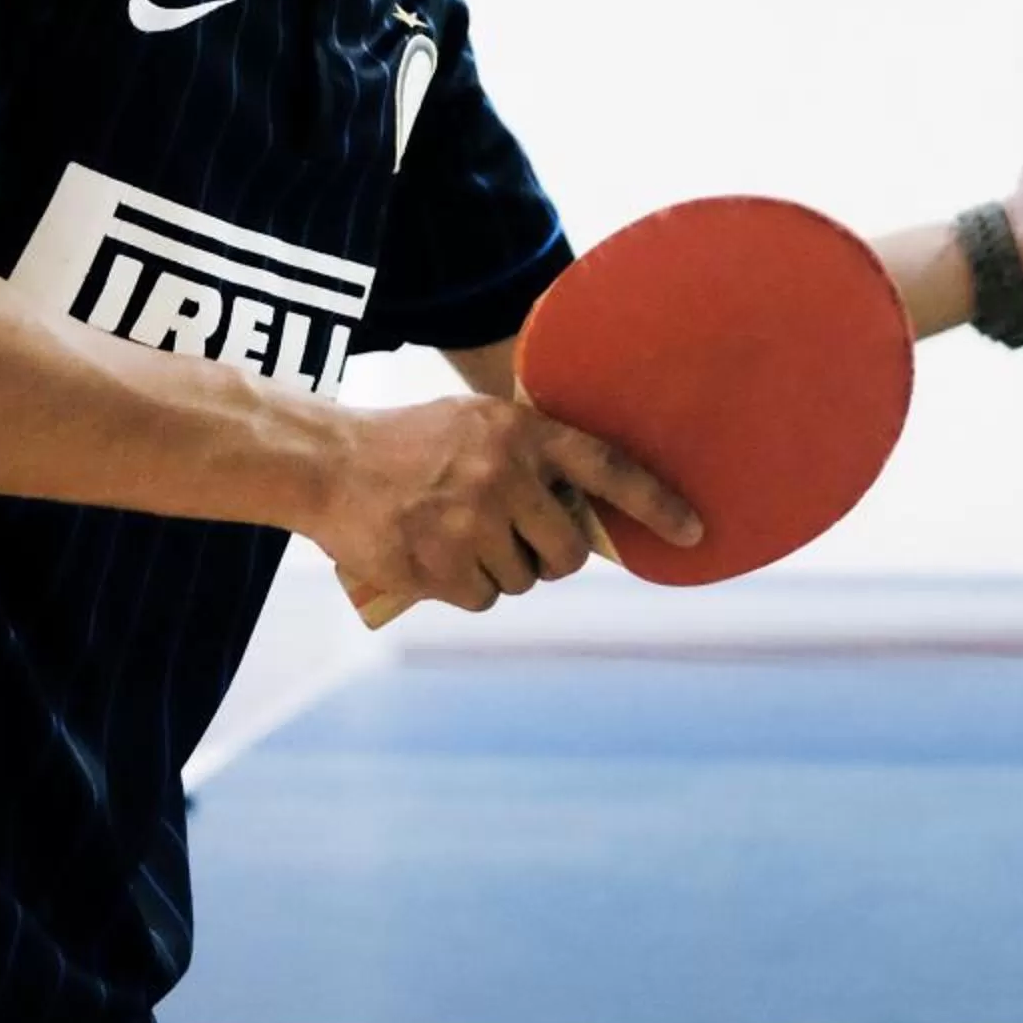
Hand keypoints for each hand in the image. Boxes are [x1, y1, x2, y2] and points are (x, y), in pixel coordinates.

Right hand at [308, 396, 702, 614]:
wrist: (328, 462)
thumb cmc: (412, 443)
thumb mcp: (478, 424)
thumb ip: (532, 454)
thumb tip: (590, 506)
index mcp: (522, 433)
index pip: (609, 469)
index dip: (656, 504)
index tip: (694, 532)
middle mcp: (503, 476)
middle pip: (566, 553)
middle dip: (550, 559)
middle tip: (520, 542)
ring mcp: (469, 522)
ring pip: (522, 580)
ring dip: (501, 572)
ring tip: (459, 536)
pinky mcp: (436, 564)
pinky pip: (482, 599)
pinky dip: (466, 589)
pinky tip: (437, 558)